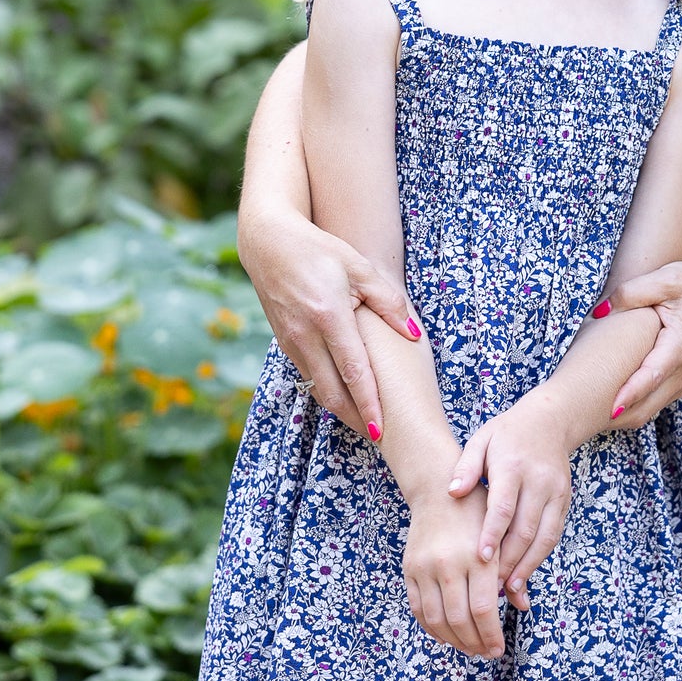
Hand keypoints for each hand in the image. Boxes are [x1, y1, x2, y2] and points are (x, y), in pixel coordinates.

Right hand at [238, 209, 417, 434]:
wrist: (268, 243)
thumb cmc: (320, 250)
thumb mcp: (359, 268)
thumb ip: (389, 302)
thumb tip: (413, 334)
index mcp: (329, 316)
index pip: (354, 371)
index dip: (369, 403)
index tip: (382, 429)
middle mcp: (306, 334)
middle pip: (333, 392)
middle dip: (356, 418)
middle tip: (379, 437)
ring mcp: (291, 341)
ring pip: (318, 388)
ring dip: (341, 409)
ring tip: (365, 423)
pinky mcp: (283, 343)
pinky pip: (308, 375)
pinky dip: (327, 391)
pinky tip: (345, 398)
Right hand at [403, 485, 504, 659]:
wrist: (438, 489)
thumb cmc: (478, 512)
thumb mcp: (501, 536)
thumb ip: (511, 572)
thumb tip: (523, 606)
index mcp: (477, 556)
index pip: (484, 609)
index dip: (492, 635)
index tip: (499, 648)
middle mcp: (448, 563)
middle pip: (460, 619)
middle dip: (475, 643)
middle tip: (486, 653)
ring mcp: (425, 567)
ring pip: (438, 619)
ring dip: (454, 641)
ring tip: (469, 648)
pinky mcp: (410, 569)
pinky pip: (418, 609)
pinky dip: (432, 628)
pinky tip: (446, 635)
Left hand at [447, 394, 572, 608]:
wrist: (549, 421)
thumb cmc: (506, 434)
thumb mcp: (480, 441)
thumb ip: (465, 467)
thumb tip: (452, 492)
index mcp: (513, 467)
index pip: (503, 507)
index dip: (492, 535)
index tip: (481, 559)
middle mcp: (539, 482)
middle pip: (525, 529)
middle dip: (509, 562)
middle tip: (490, 588)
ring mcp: (556, 493)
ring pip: (544, 538)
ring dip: (527, 566)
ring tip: (510, 590)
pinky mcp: (564, 502)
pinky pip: (553, 535)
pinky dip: (539, 557)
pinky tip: (525, 574)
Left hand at [605, 263, 681, 425]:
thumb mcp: (669, 278)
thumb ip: (634, 291)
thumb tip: (600, 311)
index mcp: (681, 345)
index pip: (653, 375)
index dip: (631, 392)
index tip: (608, 406)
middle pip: (650, 401)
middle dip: (620, 414)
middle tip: (586, 419)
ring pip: (652, 408)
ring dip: (625, 416)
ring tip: (591, 419)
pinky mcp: (679, 384)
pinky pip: (655, 403)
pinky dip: (634, 410)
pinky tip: (610, 410)